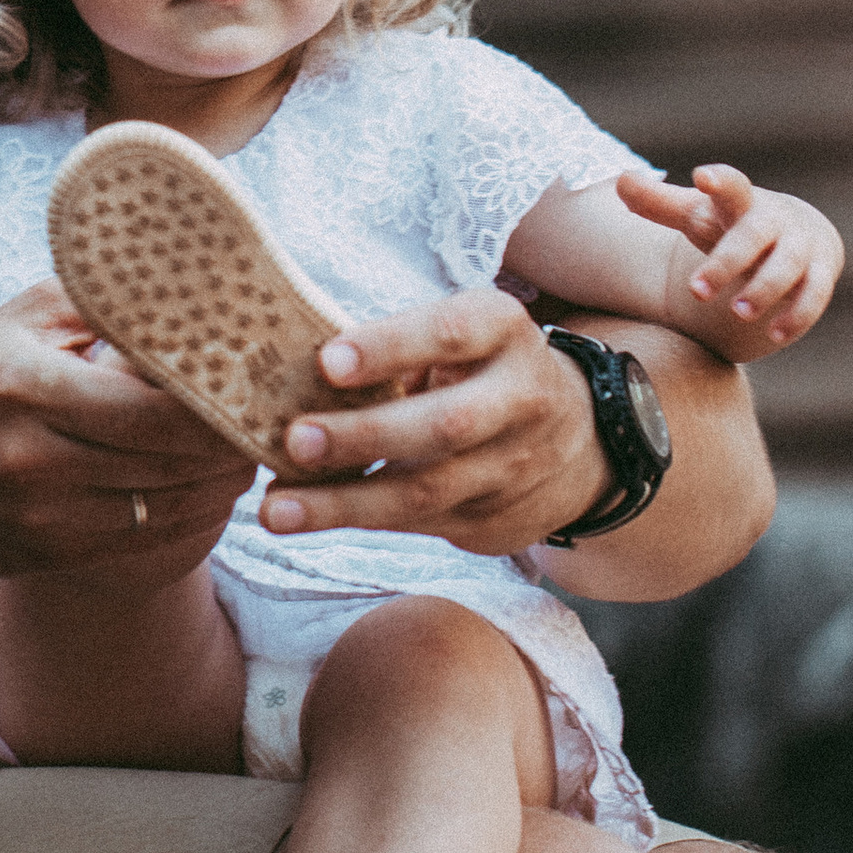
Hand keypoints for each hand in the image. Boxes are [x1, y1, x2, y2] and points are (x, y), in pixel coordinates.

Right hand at [0, 277, 256, 577]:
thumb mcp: (13, 323)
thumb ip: (93, 300)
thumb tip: (175, 284)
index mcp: (30, 388)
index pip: (155, 409)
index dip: (219, 406)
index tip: (254, 385)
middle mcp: (37, 457)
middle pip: (172, 462)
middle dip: (233, 446)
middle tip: (270, 421)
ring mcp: (45, 514)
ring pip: (167, 506)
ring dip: (218, 483)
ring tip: (247, 452)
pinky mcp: (52, 553)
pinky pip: (144, 539)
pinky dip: (185, 515)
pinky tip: (203, 489)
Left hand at [252, 287, 612, 554]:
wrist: (578, 443)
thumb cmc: (480, 368)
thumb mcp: (460, 335)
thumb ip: (396, 344)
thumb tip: (287, 359)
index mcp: (503, 330)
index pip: (451, 332)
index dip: (390, 347)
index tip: (327, 360)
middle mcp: (520, 398)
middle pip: (444, 424)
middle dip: (365, 435)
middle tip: (295, 440)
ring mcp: (512, 466)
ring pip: (426, 490)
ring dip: (343, 503)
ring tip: (275, 509)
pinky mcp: (493, 518)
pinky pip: (417, 522)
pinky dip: (354, 520)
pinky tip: (301, 517)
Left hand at [620, 166, 842, 359]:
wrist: (800, 231)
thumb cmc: (735, 223)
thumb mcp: (698, 213)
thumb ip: (659, 203)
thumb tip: (620, 180)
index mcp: (740, 202)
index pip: (731, 186)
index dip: (719, 181)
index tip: (702, 177)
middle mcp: (774, 221)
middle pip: (752, 236)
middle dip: (726, 262)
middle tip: (697, 292)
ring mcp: (801, 246)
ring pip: (788, 268)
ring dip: (764, 290)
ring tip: (739, 313)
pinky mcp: (821, 272)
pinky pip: (815, 295)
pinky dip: (797, 315)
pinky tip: (775, 334)